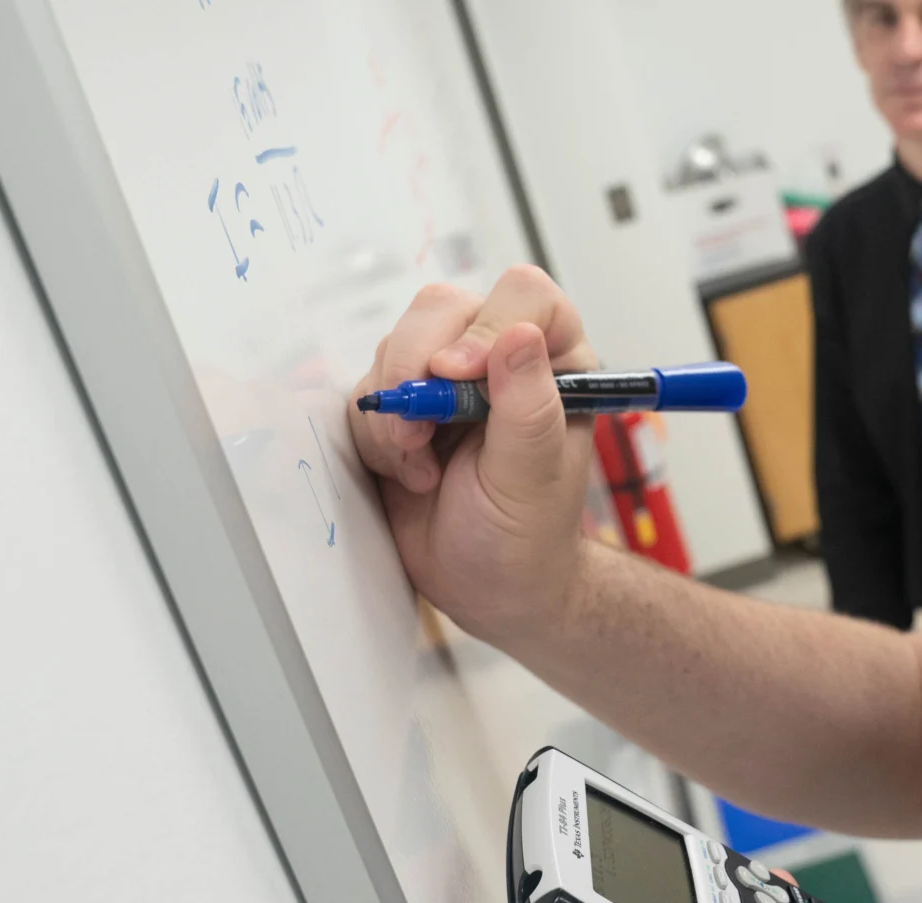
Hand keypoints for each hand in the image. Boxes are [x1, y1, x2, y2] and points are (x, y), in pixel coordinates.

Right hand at [348, 269, 598, 642]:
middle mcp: (499, 357)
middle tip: (421, 433)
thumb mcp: (531, 477)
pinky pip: (367, 391)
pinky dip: (377, 436)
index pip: (524, 295)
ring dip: (397, 412)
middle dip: (417, 368)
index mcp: (554, 361)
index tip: (458, 374)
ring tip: (425, 470)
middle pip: (442, 308)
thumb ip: (528, 407)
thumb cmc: (526, 536)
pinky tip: (411, 475)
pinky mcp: (402, 405)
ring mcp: (445, 379)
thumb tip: (520, 335)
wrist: (487, 588)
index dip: (487, 322)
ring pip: (395, 346)